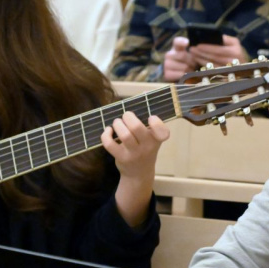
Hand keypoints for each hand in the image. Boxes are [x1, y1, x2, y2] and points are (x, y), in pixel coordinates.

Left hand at [101, 112, 170, 226]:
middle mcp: (148, 147)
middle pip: (137, 127)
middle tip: (126, 116)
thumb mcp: (152, 137)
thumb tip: (144, 93)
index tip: (150, 118)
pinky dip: (106, 134)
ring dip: (117, 124)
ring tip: (117, 123)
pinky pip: (110, 144)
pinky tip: (108, 131)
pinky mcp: (122, 158)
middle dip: (128, 116)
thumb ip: (149, 120)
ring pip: (124, 135)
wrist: (139, 174)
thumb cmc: (145, 148)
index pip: (162, 132)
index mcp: (157, 139)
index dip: (156, 122)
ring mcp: (135, 154)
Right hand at [162, 37, 196, 80]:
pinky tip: (185, 75)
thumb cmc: (185, 64)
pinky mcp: (167, 74)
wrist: (176, 76)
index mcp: (175, 48)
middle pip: (183, 55)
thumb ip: (191, 50)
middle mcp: (168, 55)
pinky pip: (181, 74)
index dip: (182, 41)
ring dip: (190, 70)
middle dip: (192, 62)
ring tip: (189, 70)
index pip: (177, 42)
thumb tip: (186, 42)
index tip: (187, 43)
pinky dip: (186, 76)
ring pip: (184, 67)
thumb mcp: (189, 56)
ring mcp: (166, 64)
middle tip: (193, 65)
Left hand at [190, 34, 248, 67]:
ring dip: (201, 59)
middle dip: (201, 53)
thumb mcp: (233, 43)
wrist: (246, 65)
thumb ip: (223, 39)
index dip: (207, 47)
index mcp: (236, 50)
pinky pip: (213, 70)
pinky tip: (198, 60)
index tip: (198, 45)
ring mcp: (231, 69)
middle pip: (214, 57)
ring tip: (193, 54)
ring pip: (213, 64)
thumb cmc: (235, 51)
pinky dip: (205, 65)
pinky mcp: (227, 75)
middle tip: (192, 49)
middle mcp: (235, 60)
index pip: (219, 49)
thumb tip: (207, 37)